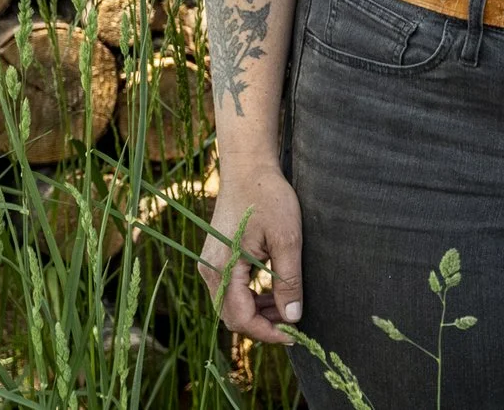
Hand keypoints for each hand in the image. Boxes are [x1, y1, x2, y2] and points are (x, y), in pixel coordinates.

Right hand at [201, 161, 304, 344]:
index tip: (293, 336)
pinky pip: (230, 288)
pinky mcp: (215, 257)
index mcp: (223, 269)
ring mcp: (209, 264)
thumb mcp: (287, 239)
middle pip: (232, 315)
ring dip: (257, 311)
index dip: (267, 332)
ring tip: (287, 307)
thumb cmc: (268, 197)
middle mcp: (209, 271)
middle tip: (293, 323)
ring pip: (230, 304)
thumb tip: (293, 317)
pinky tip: (273, 291)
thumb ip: (288, 281)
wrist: (247, 167)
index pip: (240, 318)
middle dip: (262, 324)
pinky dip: (250, 296)